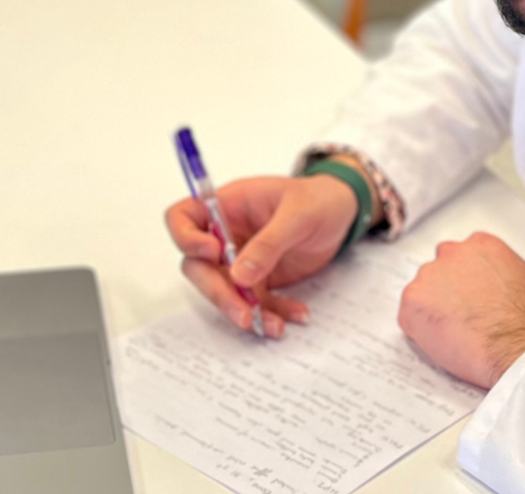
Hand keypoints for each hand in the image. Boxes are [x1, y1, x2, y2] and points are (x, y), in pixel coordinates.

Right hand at [164, 172, 361, 336]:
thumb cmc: (318, 199)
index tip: (212, 253)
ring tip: (274, 326)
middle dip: (218, 293)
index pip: (182, 217)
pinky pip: (256, 302)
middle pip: (199, 266)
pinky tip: (295, 315)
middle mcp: (226, 233)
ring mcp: (240, 258)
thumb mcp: (297, 214)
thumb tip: (239, 276)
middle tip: (242, 313)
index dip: (186, 238)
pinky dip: (272, 313)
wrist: (342, 212)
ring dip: (245, 311)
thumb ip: (268, 243)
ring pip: (225, 291)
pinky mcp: (260, 279)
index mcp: (228, 205)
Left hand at [398, 232, 524, 388]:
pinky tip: (445, 343)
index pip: (461, 257)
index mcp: (480, 245)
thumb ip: (500, 274)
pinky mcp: (413, 300)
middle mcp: (452, 253)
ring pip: (422, 294)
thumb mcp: (524, 281)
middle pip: (439, 272)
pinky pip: (409, 318)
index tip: (469, 299)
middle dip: (446, 294)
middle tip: (461, 319)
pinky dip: (421, 332)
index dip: (464, 283)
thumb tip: (495, 288)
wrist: (519, 347)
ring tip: (457, 335)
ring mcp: (429, 275)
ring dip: (433, 312)